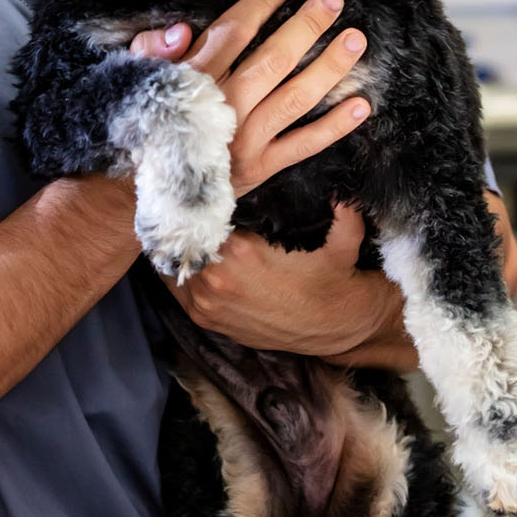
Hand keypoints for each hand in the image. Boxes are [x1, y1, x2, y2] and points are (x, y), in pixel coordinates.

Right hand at [131, 0, 369, 197]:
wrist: (149, 190)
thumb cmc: (147, 122)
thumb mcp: (137, 79)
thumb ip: (153, 49)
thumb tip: (182, 29)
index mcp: (194, 79)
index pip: (234, 33)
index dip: (261, 4)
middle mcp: (224, 107)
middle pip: (274, 60)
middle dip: (307, 26)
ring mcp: (246, 139)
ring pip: (296, 97)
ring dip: (330, 67)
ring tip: (356, 41)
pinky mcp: (262, 167)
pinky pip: (305, 144)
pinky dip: (335, 126)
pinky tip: (362, 105)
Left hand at [167, 204, 408, 360]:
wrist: (334, 330)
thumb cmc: (333, 281)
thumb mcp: (344, 243)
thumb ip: (343, 212)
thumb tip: (341, 190)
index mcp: (241, 253)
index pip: (200, 215)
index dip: (198, 200)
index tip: (203, 186)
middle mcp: (216, 279)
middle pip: (180, 236)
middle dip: (184, 219)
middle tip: (188, 201)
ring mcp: (205, 302)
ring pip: (172, 261)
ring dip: (178, 243)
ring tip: (185, 225)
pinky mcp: (203, 319)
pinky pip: (175, 286)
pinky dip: (178, 268)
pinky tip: (187, 253)